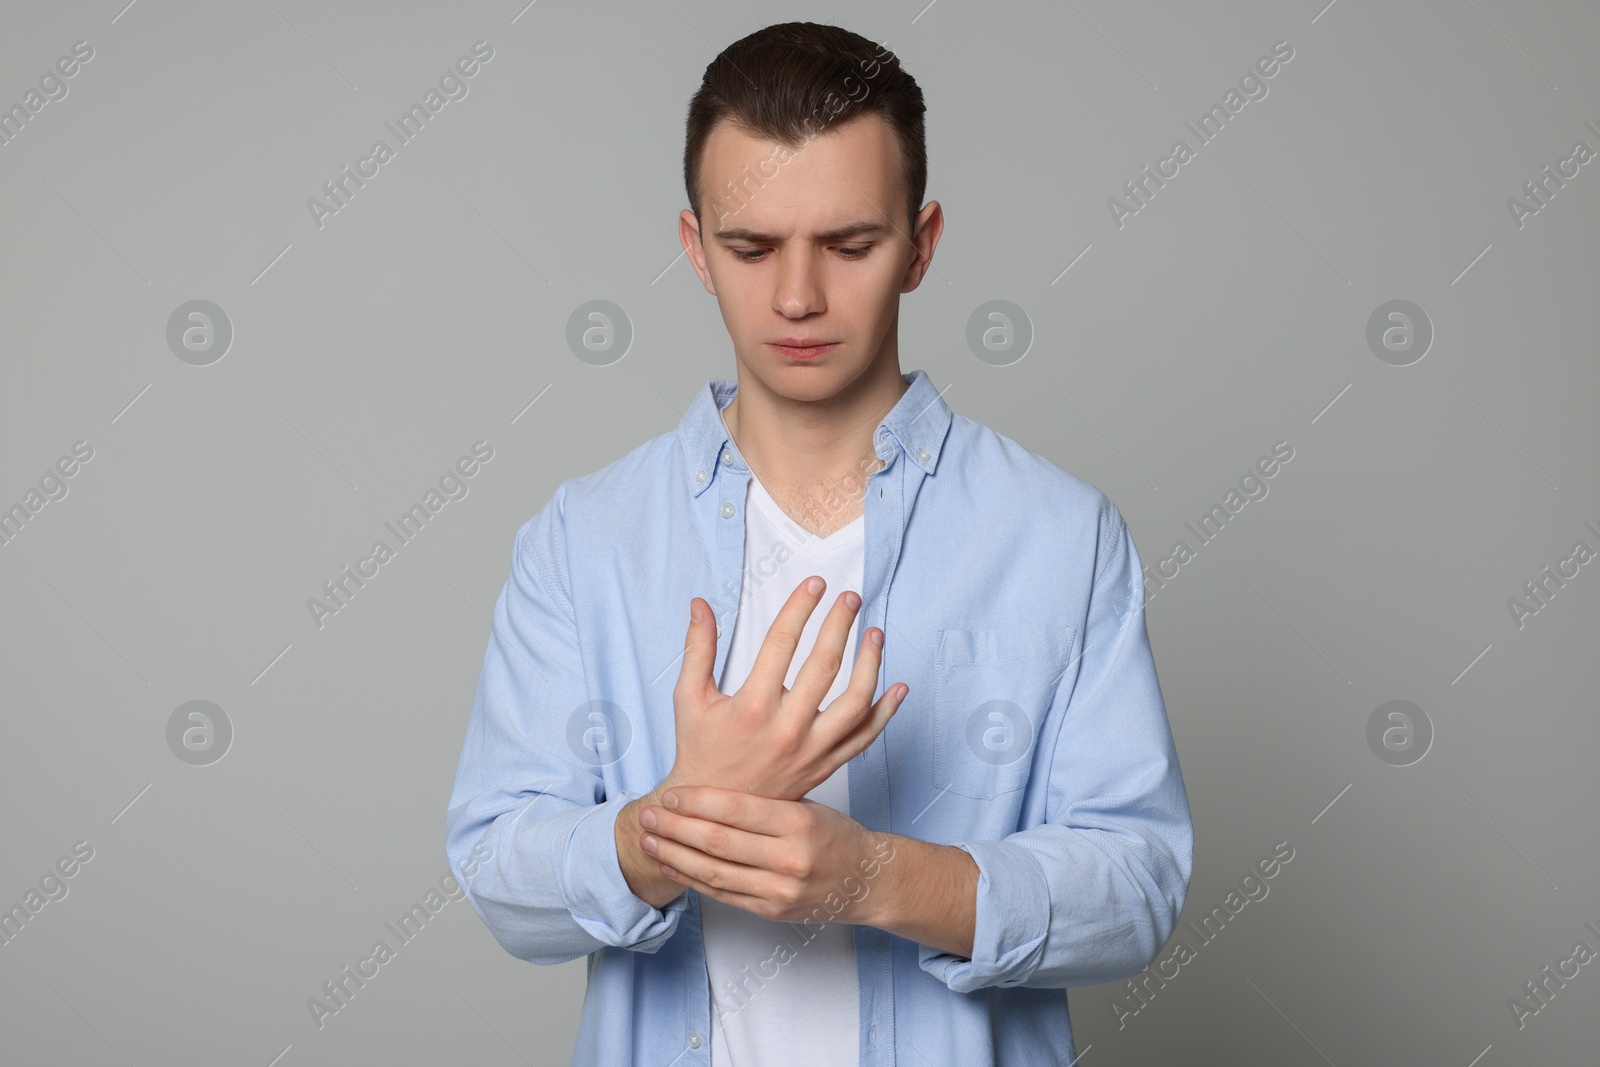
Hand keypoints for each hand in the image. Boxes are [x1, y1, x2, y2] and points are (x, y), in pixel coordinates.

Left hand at [638, 786, 898, 924]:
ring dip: (675, 855)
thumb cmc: (834, 835)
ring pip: (714, 872)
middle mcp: (789, 859)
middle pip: (718, 842)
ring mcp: (780, 891)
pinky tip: (672, 865)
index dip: (697, 802)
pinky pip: (723, 894)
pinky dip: (692, 879)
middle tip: (647, 815)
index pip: (736, 809)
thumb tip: (707, 787)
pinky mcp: (771, 911)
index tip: (670, 794)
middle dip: (675, 828)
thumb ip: (763, 802)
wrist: (866, 880)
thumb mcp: (807, 807)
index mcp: (799, 824)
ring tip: (649, 841)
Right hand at [665, 576, 907, 800]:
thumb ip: (698, 648)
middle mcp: (786, 728)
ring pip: (854, 701)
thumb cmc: (700, 750)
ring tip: (875, 633)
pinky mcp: (825, 766)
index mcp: (751, 706)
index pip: (782, 643)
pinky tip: (898, 688)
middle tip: (851, 597)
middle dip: (840, 624)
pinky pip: (864, 737)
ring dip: (870, 663)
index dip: (801, 607)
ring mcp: (810, 750)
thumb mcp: (690, 698)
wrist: (716, 812)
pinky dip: (885, 713)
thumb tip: (700, 603)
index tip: (816, 584)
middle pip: (824, 665)